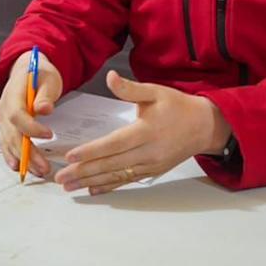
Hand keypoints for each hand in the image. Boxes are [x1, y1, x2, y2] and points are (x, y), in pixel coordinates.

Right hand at [0, 50, 63, 178]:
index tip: (49, 134)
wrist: (26, 69)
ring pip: (9, 142)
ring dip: (23, 159)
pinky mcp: (6, 126)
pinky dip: (12, 156)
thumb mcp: (47, 78)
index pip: (17, 115)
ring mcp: (3, 119)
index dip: (31, 128)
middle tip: (44, 166)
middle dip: (28, 153)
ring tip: (39, 171)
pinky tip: (19, 167)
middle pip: (13, 134)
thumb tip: (44, 108)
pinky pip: (6, 143)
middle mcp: (4, 108)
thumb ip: (45, 94)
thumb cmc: (38, 73)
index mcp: (13, 94)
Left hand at [54, 71, 231, 194]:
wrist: (205, 126)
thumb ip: (130, 88)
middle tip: (60, 177)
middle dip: (83, 171)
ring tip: (69, 186)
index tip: (71, 156)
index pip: (113, 144)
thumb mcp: (155, 91)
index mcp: (146, 131)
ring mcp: (150, 165)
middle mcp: (148, 152)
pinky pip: (127, 180)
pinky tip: (92, 189)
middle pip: (111, 164)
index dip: (91, 151)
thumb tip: (110, 77)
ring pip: (116, 176)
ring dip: (91, 181)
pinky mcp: (152, 171)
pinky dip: (109, 186)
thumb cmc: (178, 107)